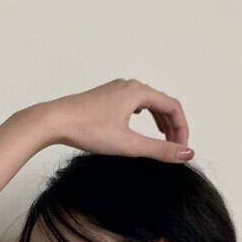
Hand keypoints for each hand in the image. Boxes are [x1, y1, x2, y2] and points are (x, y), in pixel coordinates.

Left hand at [45, 78, 193, 162]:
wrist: (55, 121)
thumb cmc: (88, 130)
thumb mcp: (129, 144)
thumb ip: (160, 150)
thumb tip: (187, 155)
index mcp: (139, 91)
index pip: (173, 107)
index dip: (182, 130)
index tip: (182, 151)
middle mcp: (129, 86)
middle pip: (163, 103)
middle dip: (173, 127)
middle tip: (175, 150)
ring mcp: (116, 90)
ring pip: (148, 103)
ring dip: (160, 122)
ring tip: (164, 141)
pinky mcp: (106, 99)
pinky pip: (135, 104)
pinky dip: (145, 117)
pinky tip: (140, 127)